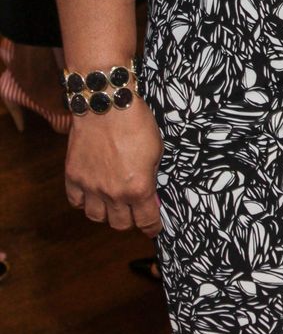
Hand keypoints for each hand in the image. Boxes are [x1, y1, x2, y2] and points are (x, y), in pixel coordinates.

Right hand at [64, 98, 163, 236]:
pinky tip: (92, 193)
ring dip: (106, 213)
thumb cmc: (137, 123)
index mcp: (139, 188)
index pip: (146, 222)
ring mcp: (91, 186)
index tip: (153, 228)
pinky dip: (84, 201)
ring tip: (112, 202)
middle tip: (133, 210)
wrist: (107, 104)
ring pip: (97, 217)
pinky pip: (76, 202)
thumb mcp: (157, 151)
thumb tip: (151, 197)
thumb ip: (152, 177)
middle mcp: (114, 193)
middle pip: (120, 224)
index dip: (152, 228)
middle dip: (130, 220)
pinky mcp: (73, 176)